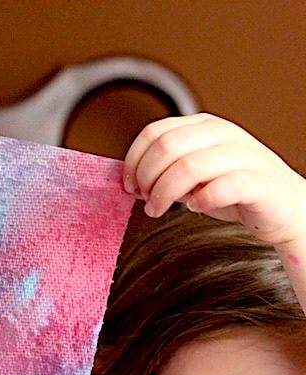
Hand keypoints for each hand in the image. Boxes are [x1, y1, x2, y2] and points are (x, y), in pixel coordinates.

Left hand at [123, 113, 305, 249]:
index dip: (134, 160)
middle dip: (146, 178)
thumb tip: (133, 179)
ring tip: (158, 210)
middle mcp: (223, 135)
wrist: (283, 208)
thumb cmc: (236, 192)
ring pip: (189, 166)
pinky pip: (223, 186)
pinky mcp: (259, 181)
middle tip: (143, 200)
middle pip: (167, 147)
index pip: (155, 132)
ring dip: (164, 193)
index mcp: (204, 127)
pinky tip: (195, 208)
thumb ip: (168, 171)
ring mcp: (243, 155)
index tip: (128, 185)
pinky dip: (202, 200)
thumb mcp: (194, 176)